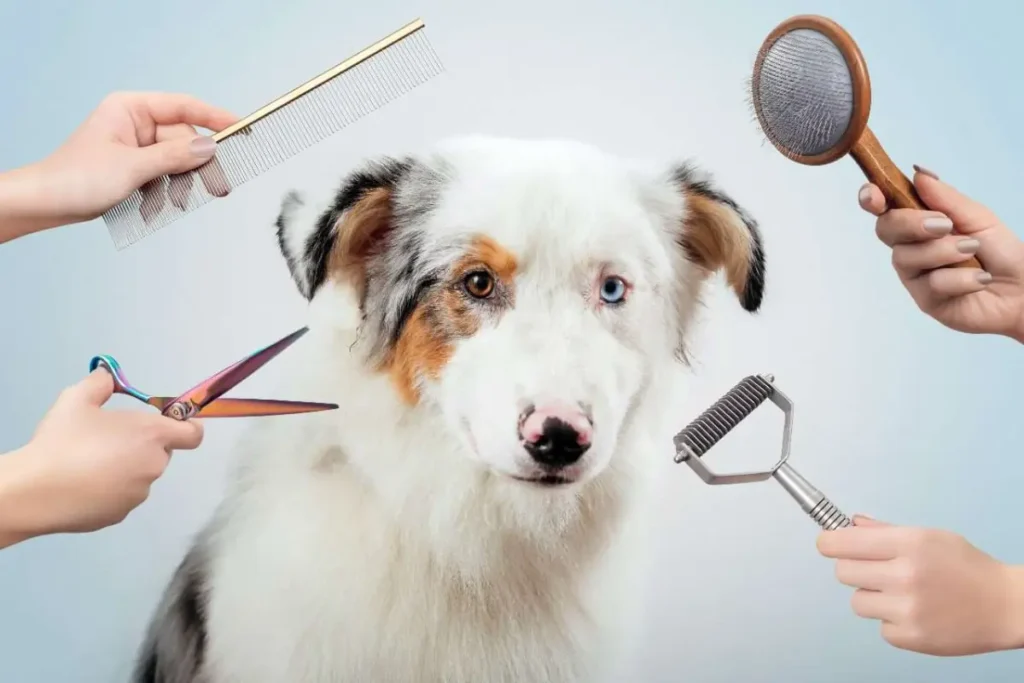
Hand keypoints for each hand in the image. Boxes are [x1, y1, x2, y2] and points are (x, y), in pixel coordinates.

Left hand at [0, 91, 236, 240]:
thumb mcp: (132, 168)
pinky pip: (164, 174)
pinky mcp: (135, 166)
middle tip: (219, 187)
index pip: (183, 106)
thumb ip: (174, 157)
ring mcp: (136, 145)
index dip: (215, 117)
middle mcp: (135, 123)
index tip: (241, 128)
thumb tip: (210, 147)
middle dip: (195, 166)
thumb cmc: (76, 178)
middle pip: (183, 139)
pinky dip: (166, 190)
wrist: (46, 204)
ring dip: (178, 184)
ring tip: (173, 204)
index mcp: (130, 108)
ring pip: (176, 160)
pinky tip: (157, 206)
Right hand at [0, 370, 203, 548]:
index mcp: (152, 435)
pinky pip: (122, 497)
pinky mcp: (120, 515)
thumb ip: (99, 383)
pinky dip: (110, 491)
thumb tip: (107, 377)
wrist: (36, 490)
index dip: (186, 427)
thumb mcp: (76, 399)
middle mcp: (154, 465)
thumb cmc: (63, 440)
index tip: (168, 423)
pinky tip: (82, 485)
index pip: (193, 434)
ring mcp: (139, 494)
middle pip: (161, 453)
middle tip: (108, 440)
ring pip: (140, 476)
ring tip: (88, 464)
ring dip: (125, 469)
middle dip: (142, 445)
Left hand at [817, 515, 1023, 655]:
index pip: (844, 542)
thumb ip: (886, 531)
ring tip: (901, 594)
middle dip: (854, 569)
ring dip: (872, 597)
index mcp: (908, 545)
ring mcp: (906, 609)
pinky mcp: (910, 637)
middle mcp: (904, 576)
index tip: (826, 543)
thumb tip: (851, 524)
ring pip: (857, 601)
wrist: (1006, 607)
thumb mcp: (930, 537)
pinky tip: (915, 613)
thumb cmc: (969, 569)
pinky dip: (891, 621)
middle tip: (876, 570)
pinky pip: (879, 627)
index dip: (829, 542)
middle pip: (843, 572)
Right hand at [860, 166, 1023, 341]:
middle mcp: (911, 248)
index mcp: (919, 223)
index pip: (885, 209)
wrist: (1022, 288)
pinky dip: (961, 279)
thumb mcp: (977, 217)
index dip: (872, 199)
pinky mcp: (926, 300)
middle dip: (912, 223)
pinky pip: (931, 284)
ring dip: (944, 251)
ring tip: (972, 251)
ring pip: (907, 257)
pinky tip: (980, 279)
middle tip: (945, 224)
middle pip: (886, 229)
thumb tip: (918, 173)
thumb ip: (945, 198)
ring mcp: (915, 275)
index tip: (873, 195)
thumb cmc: (1000, 251)